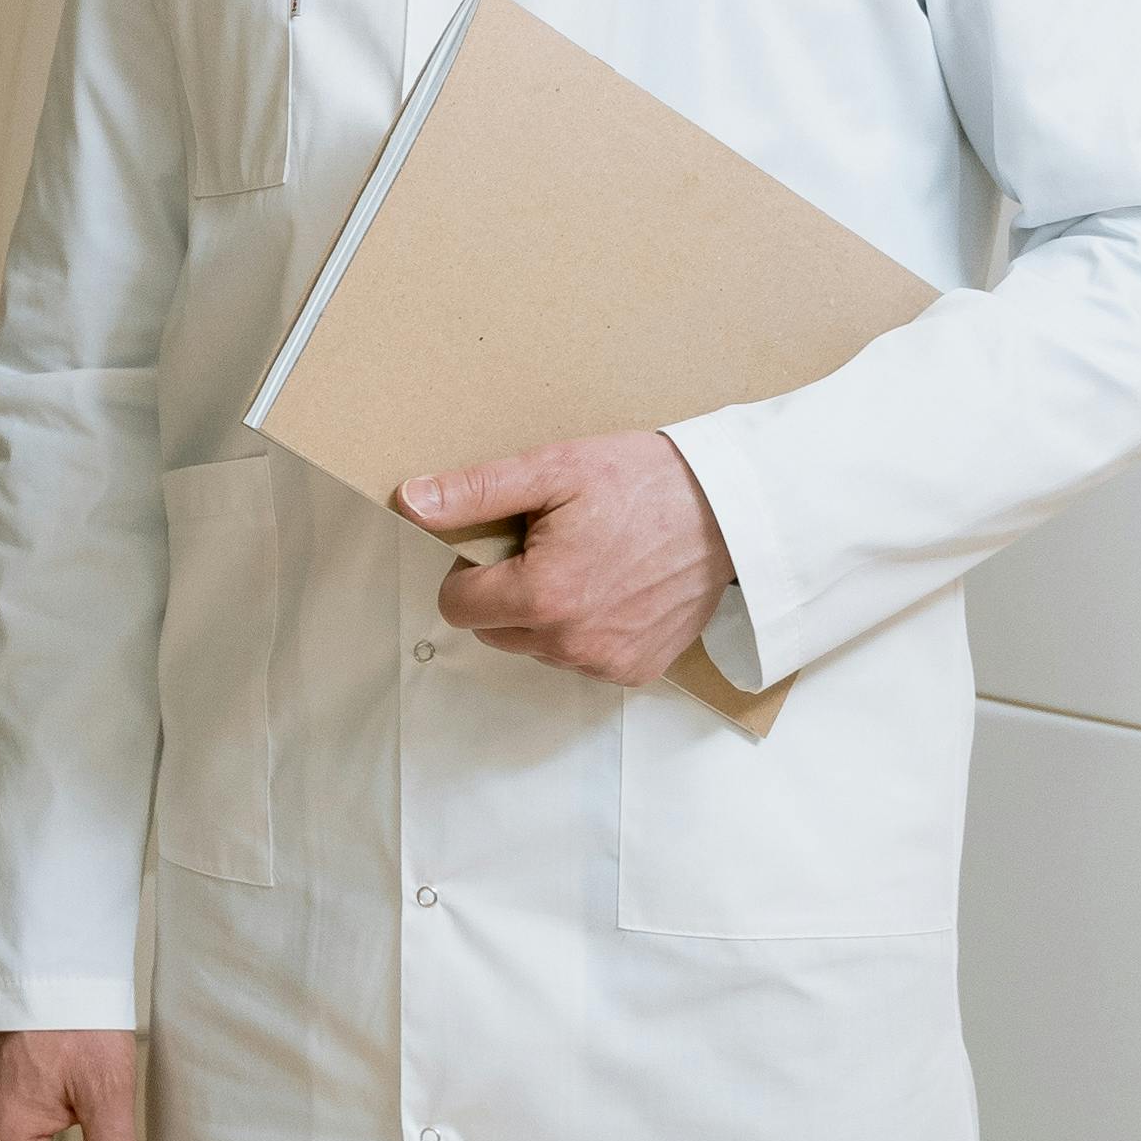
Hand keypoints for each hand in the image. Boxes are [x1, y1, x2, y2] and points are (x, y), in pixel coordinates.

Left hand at [408, 432, 734, 689]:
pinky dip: (587, 631)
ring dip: (547, 615)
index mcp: (542, 596)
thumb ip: (475, 492)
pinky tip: (616, 589)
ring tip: (591, 563)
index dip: (471, 570)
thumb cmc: (645, 483)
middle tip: (553, 546)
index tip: (507, 542)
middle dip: (508, 593)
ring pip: (536, 648)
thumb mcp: (553, 470)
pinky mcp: (636, 671)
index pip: (457, 606)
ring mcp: (605, 663)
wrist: (731, 511)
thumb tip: (410, 503)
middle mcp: (570, 643)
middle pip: (494, 630)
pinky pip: (582, 660)